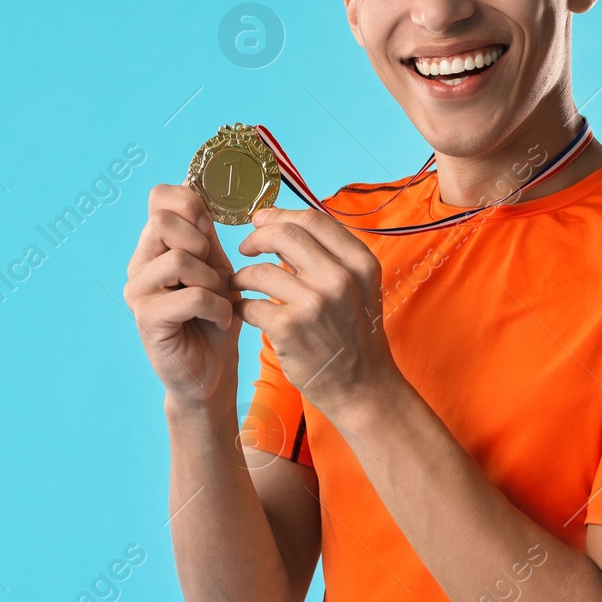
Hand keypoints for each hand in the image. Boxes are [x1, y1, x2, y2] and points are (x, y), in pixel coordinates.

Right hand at [124, 184, 240, 407]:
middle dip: (200, 244)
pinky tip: (218, 320)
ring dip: (212, 281)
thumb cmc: (214, 318)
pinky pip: (190, 296)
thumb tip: (198, 199)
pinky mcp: (147, 318)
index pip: (159, 197)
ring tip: (218, 300)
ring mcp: (138, 291)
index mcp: (155, 246)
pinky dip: (216, 307)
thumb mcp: (216, 268)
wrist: (212, 370)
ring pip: (177, 259)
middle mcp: (139, 264)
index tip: (209, 232)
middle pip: (162, 222)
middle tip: (212, 274)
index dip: (189, 204)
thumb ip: (205, 235)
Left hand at [233, 206, 400, 418]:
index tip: (261, 221)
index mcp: (360, 263)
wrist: (362, 386)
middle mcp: (341, 278)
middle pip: (283, 235)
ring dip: (241, 277)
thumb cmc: (353, 334)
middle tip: (245, 249)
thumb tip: (276, 224)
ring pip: (259, 271)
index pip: (312, 220)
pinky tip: (244, 311)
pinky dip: (240, 307)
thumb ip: (327, 256)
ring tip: (240, 285)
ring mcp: (315, 303)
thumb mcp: (358, 287)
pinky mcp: (289, 329)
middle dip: (256, 238)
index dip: (280, 215)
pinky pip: (250, 304)